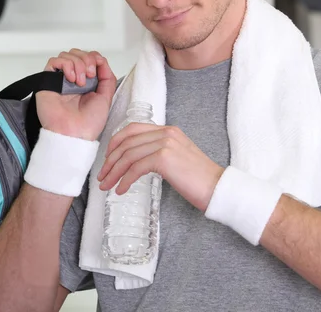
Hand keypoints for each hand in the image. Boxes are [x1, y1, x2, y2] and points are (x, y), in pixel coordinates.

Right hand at [36, 49, 116, 140]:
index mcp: (86, 82)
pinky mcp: (47, 82)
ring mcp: (59, 80)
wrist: (75, 134)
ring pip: (66, 55)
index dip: (93, 57)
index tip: (98, 67)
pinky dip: (65, 65)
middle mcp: (72, 80)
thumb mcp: (106, 97)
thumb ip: (106, 77)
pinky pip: (53, 61)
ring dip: (77, 64)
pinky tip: (71, 79)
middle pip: (77, 53)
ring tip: (80, 82)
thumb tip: (101, 61)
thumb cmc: (88, 123)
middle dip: (86, 59)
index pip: (87, 57)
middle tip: (90, 75)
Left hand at [97, 123, 224, 211]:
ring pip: (128, 155)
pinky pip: (136, 168)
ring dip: (113, 172)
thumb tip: (134, 163)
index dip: (115, 144)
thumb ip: (158, 153)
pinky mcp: (164, 158)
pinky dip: (125, 180)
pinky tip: (121, 190)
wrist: (218, 188)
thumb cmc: (197, 179)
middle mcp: (165, 133)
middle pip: (126, 142)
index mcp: (168, 130)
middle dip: (110, 160)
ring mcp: (165, 143)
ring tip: (106, 186)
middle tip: (102, 176)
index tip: (107, 160)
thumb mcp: (177, 158)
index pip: (132, 130)